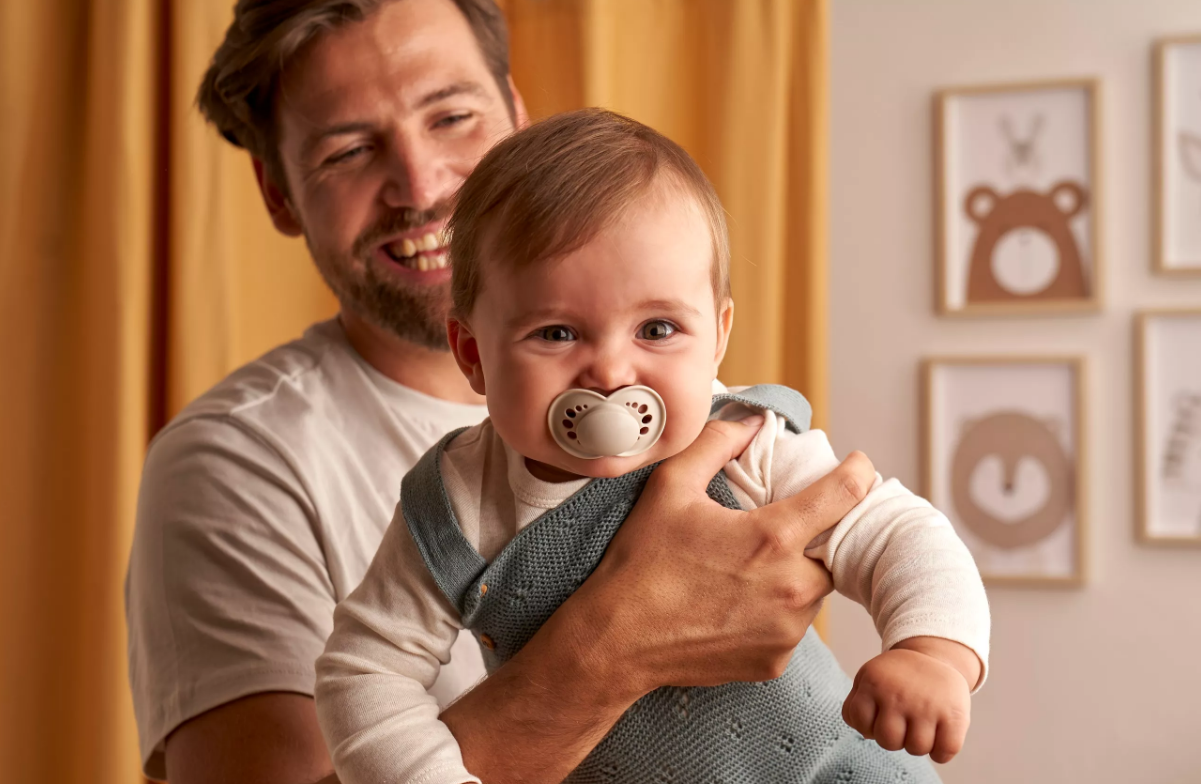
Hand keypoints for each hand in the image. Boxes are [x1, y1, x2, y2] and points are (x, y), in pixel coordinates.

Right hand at [445, 417, 876, 783]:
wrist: (617, 641)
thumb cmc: (641, 564)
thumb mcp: (670, 487)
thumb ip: (716, 443)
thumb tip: (751, 421)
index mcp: (771, 537)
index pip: (843, 496)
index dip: (858, 474)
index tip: (859, 466)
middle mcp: (791, 587)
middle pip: (832, 550)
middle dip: (813, 536)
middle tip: (775, 530)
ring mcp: (786, 630)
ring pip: (814, 592)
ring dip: (794, 575)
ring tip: (747, 570)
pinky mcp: (774, 661)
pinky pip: (792, 627)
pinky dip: (775, 612)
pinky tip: (736, 604)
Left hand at [841, 641, 972, 763]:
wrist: (936, 657)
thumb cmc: (896, 677)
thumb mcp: (869, 678)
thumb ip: (857, 704)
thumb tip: (866, 734)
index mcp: (873, 682)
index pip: (860, 723)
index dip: (869, 727)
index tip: (880, 716)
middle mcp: (898, 693)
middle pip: (888, 741)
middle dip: (894, 739)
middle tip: (903, 724)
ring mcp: (926, 704)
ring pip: (916, 748)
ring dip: (917, 745)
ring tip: (920, 728)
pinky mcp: (954, 715)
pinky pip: (944, 752)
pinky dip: (941, 753)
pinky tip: (939, 739)